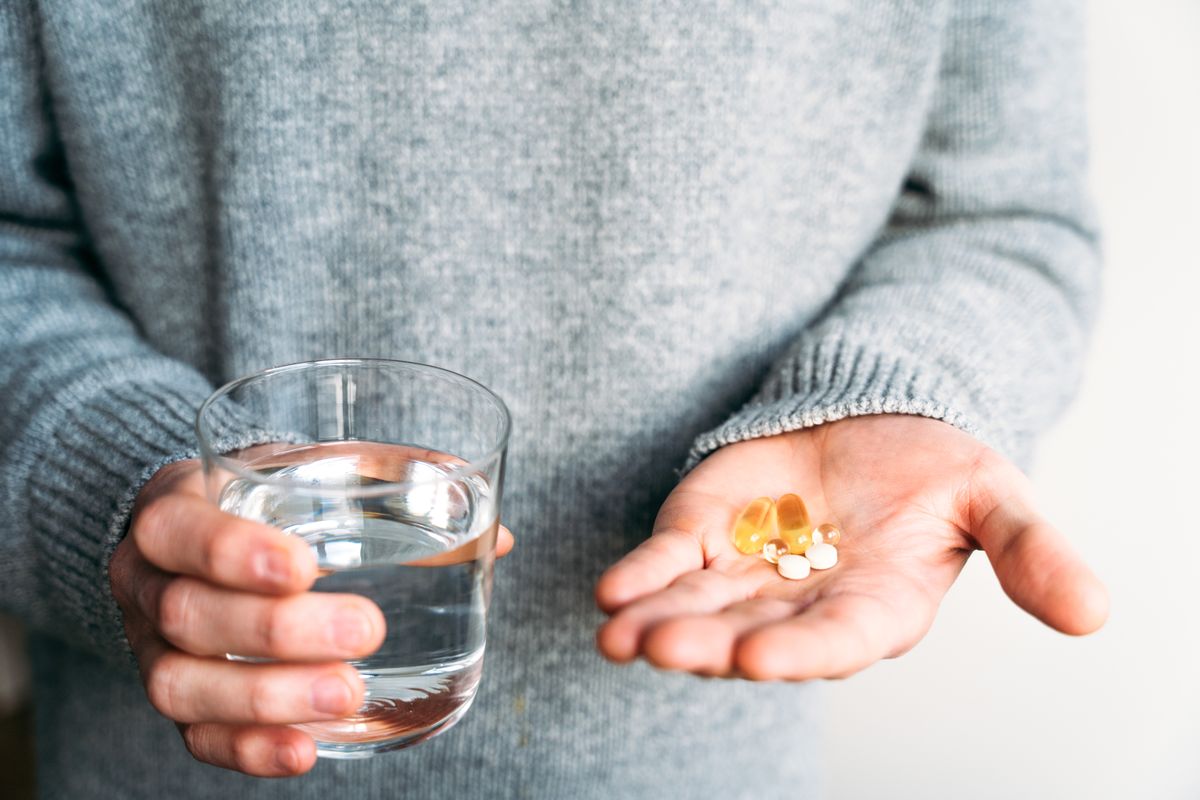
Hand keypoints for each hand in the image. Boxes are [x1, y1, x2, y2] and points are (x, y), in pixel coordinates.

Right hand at [110, 459, 512, 775]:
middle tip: (365, 629)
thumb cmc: (276, 498)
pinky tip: (305, 749)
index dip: (232, 552)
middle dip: (277, 631)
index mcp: (175, 510)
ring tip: (348, 693)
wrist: (210, 530)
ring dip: (266, 697)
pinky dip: (248, 749)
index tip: (304, 566)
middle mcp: (148, 582)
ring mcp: (153, 647)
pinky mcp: (179, 700)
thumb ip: (399, 486)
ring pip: (180, 686)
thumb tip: (497, 535)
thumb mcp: (318, 470)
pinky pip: (195, 737)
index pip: (177, 530)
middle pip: (189, 615)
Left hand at [596, 415, 1106, 679]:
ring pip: (698, 608)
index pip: (838, 639)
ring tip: (619, 638)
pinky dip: (639, 577)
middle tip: (663, 651)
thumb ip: (1031, 553)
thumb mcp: (995, 497)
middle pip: (752, 633)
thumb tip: (1095, 614)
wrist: (874, 418)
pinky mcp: (704, 533)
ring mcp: (746, 572)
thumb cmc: (938, 467)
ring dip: (658, 624)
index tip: (760, 659)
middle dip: (707, 644)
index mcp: (877, 607)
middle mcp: (803, 604)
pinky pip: (667, 563)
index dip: (801, 651)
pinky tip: (609, 595)